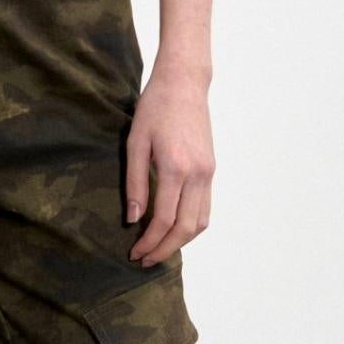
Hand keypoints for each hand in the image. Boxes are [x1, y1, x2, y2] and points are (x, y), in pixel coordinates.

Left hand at [124, 66, 214, 265]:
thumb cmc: (155, 108)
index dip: (149, 242)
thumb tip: (132, 218)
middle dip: (164, 249)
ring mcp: (208, 173)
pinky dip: (191, 226)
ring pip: (200, 223)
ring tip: (158, 249)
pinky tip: (173, 229)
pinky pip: (205, 208)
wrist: (185, 84)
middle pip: (185, 228)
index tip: (134, 253)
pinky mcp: (211, 170)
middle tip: (144, 259)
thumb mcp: (135, 143)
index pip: (163, 219)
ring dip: (180, 242)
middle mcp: (197, 175)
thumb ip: (134, 183)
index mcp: (176, 168)